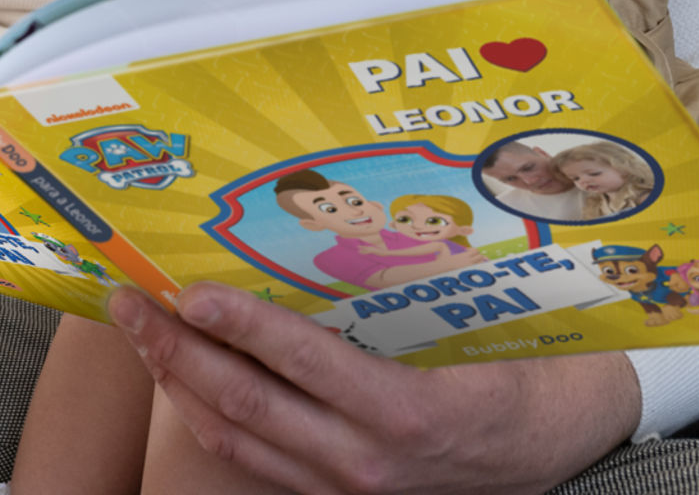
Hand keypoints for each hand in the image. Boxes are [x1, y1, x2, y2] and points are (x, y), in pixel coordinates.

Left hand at [113, 283, 639, 494]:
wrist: (571, 440)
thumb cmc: (534, 369)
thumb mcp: (483, 327)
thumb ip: (407, 297)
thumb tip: (338, 230)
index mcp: (408, 411)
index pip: (302, 362)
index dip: (238, 325)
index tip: (189, 290)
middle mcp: (366, 460)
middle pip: (246, 404)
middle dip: (175, 350)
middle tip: (127, 301)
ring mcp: (348, 488)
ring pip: (237, 440)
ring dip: (178, 384)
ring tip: (139, 334)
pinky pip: (256, 462)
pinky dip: (210, 419)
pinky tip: (185, 383)